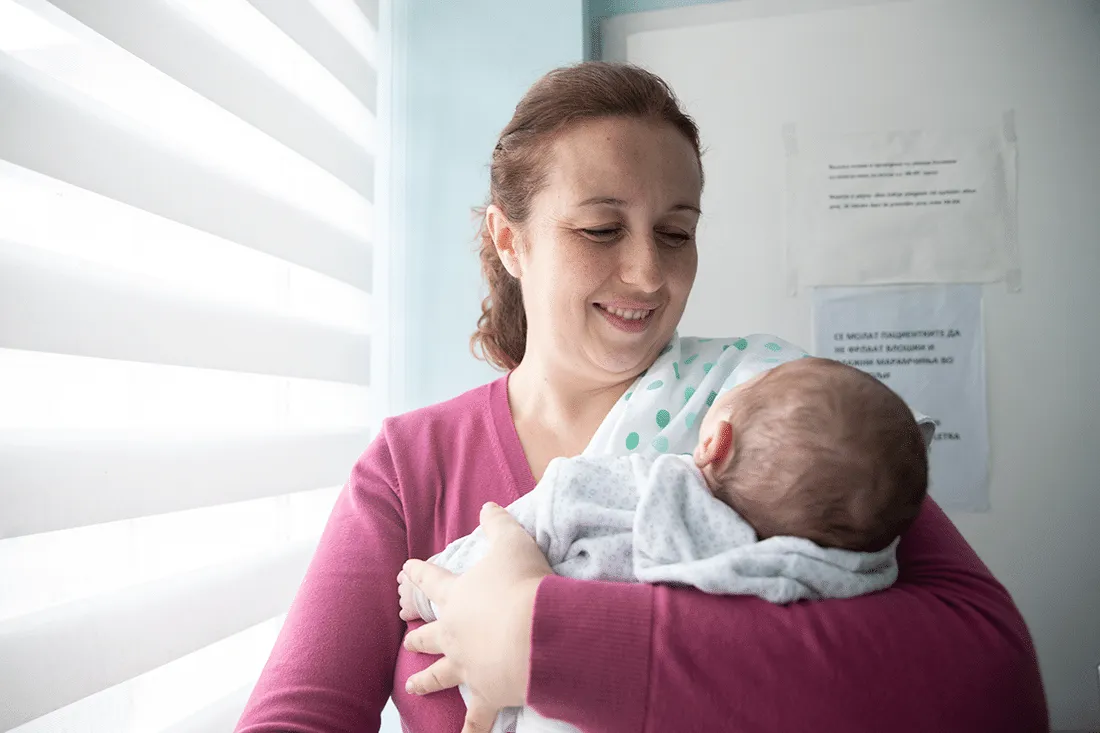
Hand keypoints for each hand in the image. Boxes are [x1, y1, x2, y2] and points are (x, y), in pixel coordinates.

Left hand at [401, 502, 552, 709]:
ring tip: (412, 687)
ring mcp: (467, 667)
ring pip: (440, 676)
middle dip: (417, 635)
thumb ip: (498, 524)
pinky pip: (475, 720)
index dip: (418, 573)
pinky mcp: (486, 693)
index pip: (431, 580)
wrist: (537, 633)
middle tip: (406, 637)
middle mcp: (454, 634)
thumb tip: (487, 506)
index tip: (404, 569)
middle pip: (428, 635)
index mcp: (457, 597)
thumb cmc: (524, 585)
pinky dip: (470, 732)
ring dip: (425, 681)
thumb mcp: (514, 544)